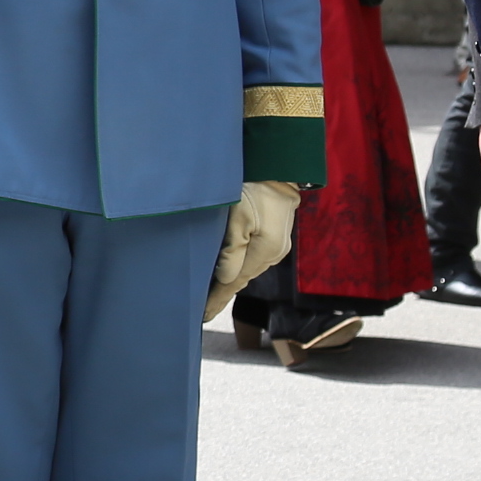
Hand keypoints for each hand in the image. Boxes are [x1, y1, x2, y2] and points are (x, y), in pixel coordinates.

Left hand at [204, 181, 298, 321]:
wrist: (278, 165)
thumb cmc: (254, 186)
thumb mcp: (238, 216)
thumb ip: (231, 250)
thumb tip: (224, 278)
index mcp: (266, 251)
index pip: (235, 282)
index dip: (218, 299)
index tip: (202, 315)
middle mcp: (274, 253)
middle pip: (243, 279)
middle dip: (222, 293)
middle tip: (203, 310)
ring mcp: (277, 246)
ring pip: (248, 269)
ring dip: (231, 280)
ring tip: (212, 295)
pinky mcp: (275, 237)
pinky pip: (253, 258)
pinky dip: (239, 266)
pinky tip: (229, 271)